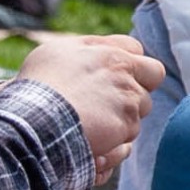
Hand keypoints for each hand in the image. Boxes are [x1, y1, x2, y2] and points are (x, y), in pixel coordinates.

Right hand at [15, 34, 164, 168]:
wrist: (37, 118)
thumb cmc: (39, 85)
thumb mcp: (57, 52)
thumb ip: (88, 48)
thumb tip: (102, 52)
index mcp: (109, 51)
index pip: (136, 50)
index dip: (128, 63)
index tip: (115, 75)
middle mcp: (125, 71)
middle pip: (152, 76)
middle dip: (138, 87)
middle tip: (114, 99)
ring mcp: (130, 99)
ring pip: (142, 107)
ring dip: (126, 115)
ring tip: (96, 121)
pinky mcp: (127, 125)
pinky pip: (130, 134)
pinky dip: (115, 140)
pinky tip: (95, 139)